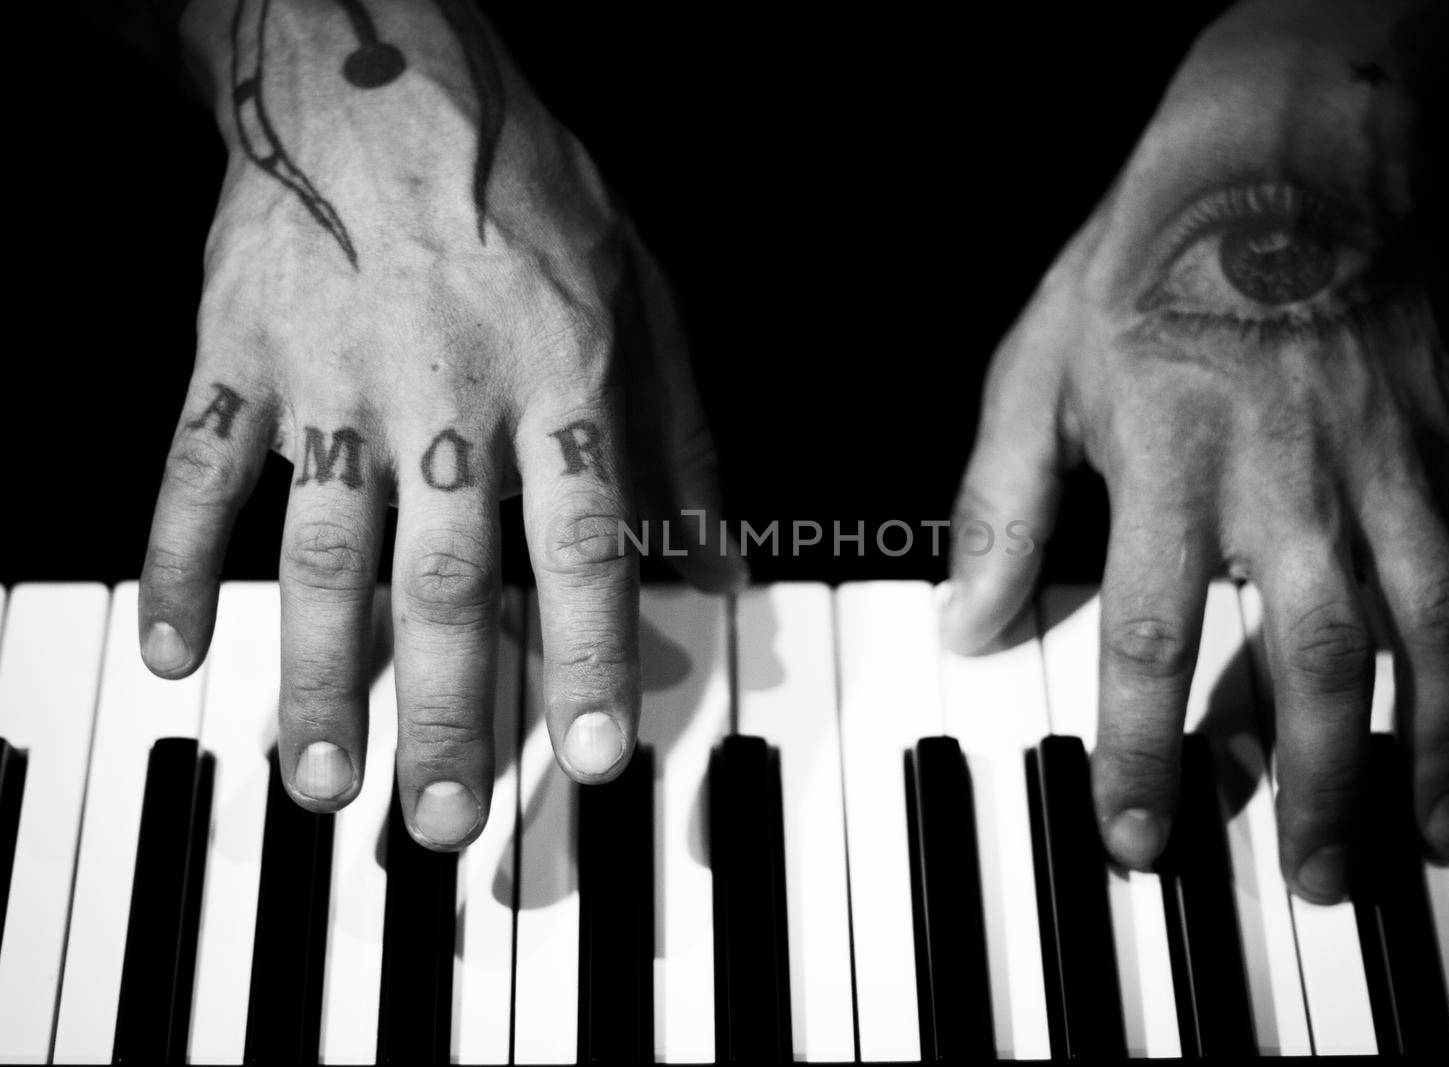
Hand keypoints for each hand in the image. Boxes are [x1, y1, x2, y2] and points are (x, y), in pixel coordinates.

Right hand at [138, 0, 741, 849]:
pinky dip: (181, 564)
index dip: (590, 662)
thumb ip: (680, 438)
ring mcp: (330, 377)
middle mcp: (446, 392)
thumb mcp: (645, 295)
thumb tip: (719, 561)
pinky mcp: (236, 353)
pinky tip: (178, 653)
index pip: (585, 549)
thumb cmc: (524, 188)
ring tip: (320, 777)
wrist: (378, 74)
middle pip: (445, 581)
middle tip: (442, 820)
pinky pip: (195, 474)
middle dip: (444, 712)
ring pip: (321, 552)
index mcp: (558, 377)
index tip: (594, 764)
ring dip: (318, 675)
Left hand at [939, 0, 1448, 900]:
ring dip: (1438, 744)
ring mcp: (1392, 462)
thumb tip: (969, 621)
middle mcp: (1292, 474)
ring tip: (1433, 837)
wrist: (1285, 157)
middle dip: (1316, 781)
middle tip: (1316, 878)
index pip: (1150, 635)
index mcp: (1174, 457)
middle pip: (1315, 655)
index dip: (1138, 751)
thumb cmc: (1147, 264)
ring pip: (1435, 625)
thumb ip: (1003, 505)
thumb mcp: (1036, 368)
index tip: (1134, 836)